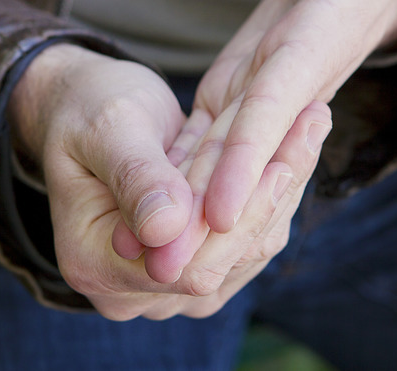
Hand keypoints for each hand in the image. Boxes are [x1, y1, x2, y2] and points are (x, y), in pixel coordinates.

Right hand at [9, 43, 323, 319]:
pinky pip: (246, 241)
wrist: (82, 106)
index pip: (186, 267)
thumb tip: (168, 227)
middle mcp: (130, 291)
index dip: (237, 220)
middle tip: (314, 120)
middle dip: (271, 195)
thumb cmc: (85, 108)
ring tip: (312, 122)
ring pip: (244, 253)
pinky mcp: (193, 263)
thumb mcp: (108, 130)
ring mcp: (164, 285)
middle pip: (223, 265)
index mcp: (94, 264)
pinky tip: (297, 143)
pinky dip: (272, 192)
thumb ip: (137, 177)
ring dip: (282, 189)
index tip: (278, 162)